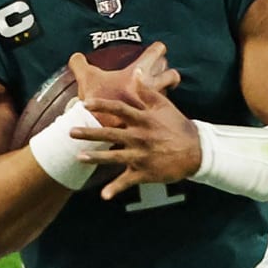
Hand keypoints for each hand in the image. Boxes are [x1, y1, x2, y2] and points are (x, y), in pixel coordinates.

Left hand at [71, 56, 192, 199]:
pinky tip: (103, 196)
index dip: (101, 105)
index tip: (85, 103)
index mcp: (143, 119)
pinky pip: (128, 181)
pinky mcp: (145, 172)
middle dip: (89, 132)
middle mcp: (139, 137)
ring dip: (96, 157)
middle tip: (70, 131)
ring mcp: (141, 156)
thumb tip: (136, 71)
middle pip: (110, 133)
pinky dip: (115, 189)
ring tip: (78, 157)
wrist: (196, 150)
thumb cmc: (178, 126)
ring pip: (114, 157)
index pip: (119, 109)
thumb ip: (147, 90)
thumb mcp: (164, 105)